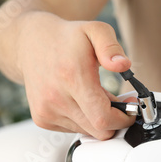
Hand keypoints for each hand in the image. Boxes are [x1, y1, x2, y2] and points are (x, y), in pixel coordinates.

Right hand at [16, 12, 135, 139]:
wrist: (29, 42)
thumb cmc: (67, 38)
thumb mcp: (96, 30)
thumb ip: (111, 47)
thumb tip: (123, 65)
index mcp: (72, 77)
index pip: (104, 118)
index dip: (124, 118)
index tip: (131, 107)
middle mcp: (56, 97)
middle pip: (99, 131)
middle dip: (116, 120)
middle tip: (118, 101)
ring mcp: (47, 111)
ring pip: (89, 132)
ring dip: (99, 119)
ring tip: (96, 96)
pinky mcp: (43, 119)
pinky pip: (75, 130)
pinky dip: (85, 120)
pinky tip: (81, 101)